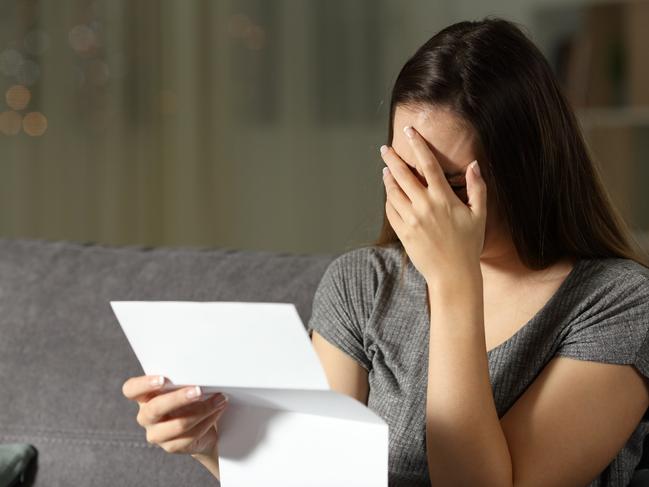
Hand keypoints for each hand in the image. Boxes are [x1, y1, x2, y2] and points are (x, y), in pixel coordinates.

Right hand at [122, 375, 227, 455]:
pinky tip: (217, 411)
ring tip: (219, 399)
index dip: (144, 384)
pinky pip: (190, 436)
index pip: (131, 389)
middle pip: (155, 408)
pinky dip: (207, 421)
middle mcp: (146, 416)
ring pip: (177, 425)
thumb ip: (182, 379)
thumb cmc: (190, 399)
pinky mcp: (171, 446)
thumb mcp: (183, 386)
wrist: (203, 425)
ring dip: (202, 410)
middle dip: (179, 398)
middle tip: (198, 390)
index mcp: (144, 396)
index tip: (163, 380)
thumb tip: (199, 371)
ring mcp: (156, 434)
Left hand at [380, 125, 486, 283]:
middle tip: (385, 148)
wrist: (453, 275)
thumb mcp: (479, 215)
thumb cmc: (468, 245)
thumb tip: (474, 165)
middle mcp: (424, 206)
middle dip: (392, 159)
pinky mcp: (402, 233)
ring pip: (393, 192)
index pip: (428, 164)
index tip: (410, 132)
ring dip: (388, 178)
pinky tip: (390, 194)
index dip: (418, 145)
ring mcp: (411, 220)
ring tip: (386, 169)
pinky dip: (389, 200)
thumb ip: (477, 188)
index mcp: (443, 198)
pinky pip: (391, 211)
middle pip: (402, 175)